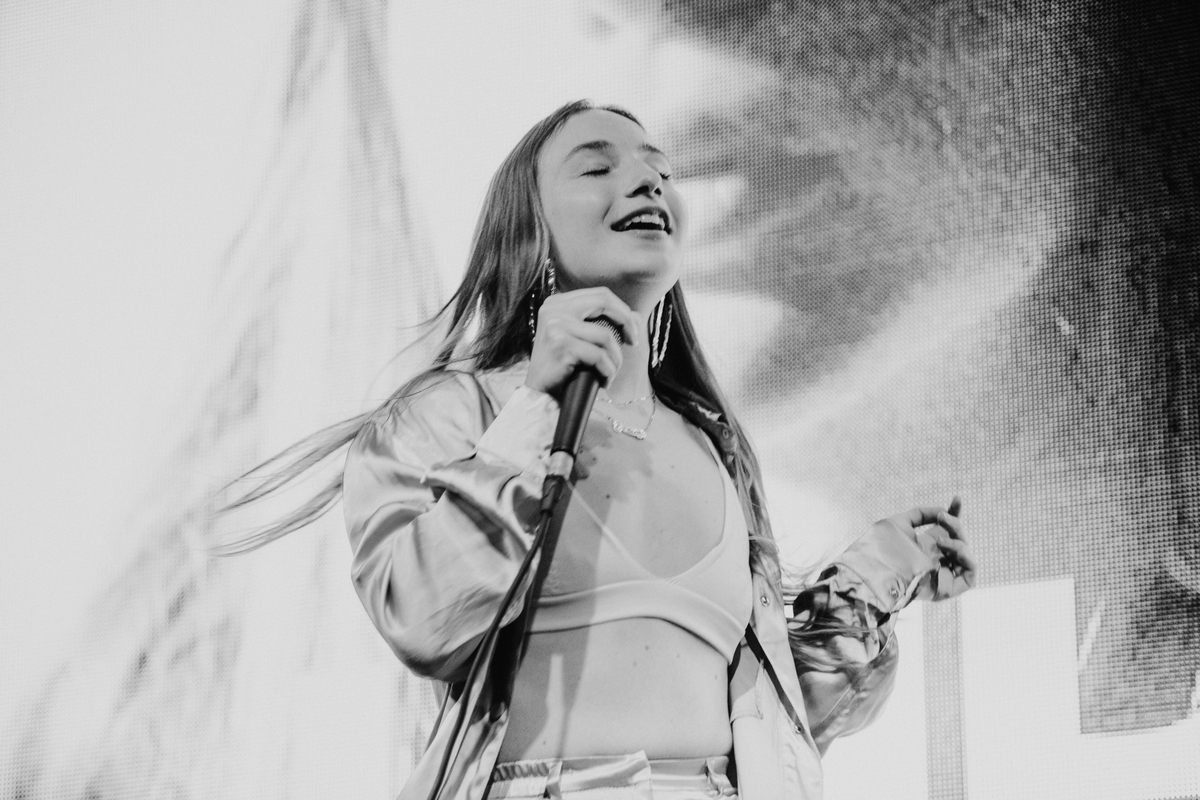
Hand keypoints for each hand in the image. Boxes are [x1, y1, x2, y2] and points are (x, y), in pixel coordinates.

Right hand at [525, 287, 640, 398]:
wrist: (540, 394)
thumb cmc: (563, 367)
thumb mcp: (583, 339)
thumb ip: (606, 323)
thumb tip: (637, 316)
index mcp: (557, 302)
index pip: (600, 294)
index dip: (622, 310)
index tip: (632, 332)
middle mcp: (554, 309)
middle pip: (604, 302)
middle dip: (626, 322)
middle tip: (634, 342)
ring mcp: (556, 326)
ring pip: (605, 336)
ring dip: (615, 359)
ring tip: (610, 373)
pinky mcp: (561, 345)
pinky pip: (599, 356)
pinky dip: (607, 371)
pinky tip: (603, 381)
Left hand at [885, 496, 977, 600]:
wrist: (880, 568)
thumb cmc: (885, 547)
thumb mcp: (902, 522)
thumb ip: (923, 514)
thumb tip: (943, 511)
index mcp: (927, 546)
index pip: (948, 530)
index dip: (954, 514)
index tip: (956, 499)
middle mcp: (938, 559)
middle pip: (958, 539)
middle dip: (954, 525)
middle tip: (941, 517)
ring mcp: (945, 574)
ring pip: (965, 555)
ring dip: (958, 543)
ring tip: (940, 541)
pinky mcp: (950, 589)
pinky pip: (971, 575)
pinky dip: (968, 560)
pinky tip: (956, 551)